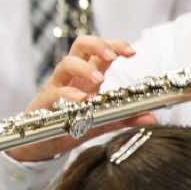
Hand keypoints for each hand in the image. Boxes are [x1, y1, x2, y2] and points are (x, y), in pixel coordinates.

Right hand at [4, 36, 146, 162]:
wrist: (38, 144)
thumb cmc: (68, 125)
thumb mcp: (100, 121)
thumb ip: (124, 117)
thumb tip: (152, 117)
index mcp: (85, 75)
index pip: (99, 50)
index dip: (115, 45)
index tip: (131, 52)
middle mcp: (71, 76)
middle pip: (80, 45)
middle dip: (98, 45)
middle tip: (113, 57)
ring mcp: (56, 86)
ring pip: (66, 63)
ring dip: (84, 68)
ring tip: (99, 80)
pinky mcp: (45, 102)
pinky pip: (55, 92)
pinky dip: (69, 94)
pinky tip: (82, 101)